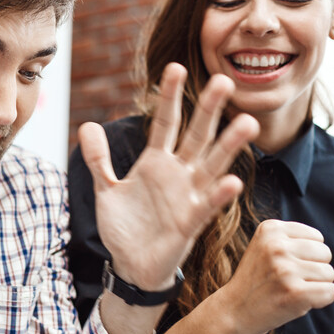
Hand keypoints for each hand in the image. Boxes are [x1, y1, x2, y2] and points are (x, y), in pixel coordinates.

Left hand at [79, 63, 258, 290]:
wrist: (130, 265)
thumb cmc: (124, 226)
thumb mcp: (106, 189)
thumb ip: (99, 159)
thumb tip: (86, 125)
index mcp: (155, 162)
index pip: (164, 122)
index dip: (168, 97)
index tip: (173, 67)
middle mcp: (177, 174)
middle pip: (196, 136)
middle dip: (208, 110)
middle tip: (223, 80)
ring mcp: (187, 196)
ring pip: (212, 165)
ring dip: (228, 145)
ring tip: (246, 122)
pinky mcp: (190, 222)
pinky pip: (207, 205)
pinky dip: (219, 194)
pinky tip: (232, 180)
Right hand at [216, 219, 333, 333]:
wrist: (234, 310)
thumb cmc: (257, 280)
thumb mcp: (266, 247)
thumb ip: (292, 239)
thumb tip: (325, 248)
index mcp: (270, 229)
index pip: (317, 237)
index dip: (306, 255)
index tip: (283, 265)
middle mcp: (276, 245)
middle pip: (325, 253)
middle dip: (314, 268)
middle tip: (288, 280)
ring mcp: (285, 269)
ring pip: (329, 273)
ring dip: (316, 285)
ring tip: (290, 289)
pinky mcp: (295, 292)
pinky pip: (331, 292)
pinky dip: (321, 300)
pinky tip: (298, 302)